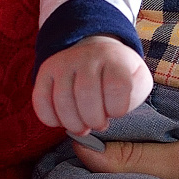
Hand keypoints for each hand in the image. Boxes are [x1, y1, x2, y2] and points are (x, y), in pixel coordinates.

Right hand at [33, 38, 153, 135]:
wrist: (95, 52)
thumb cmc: (118, 75)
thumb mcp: (138, 80)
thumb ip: (136, 94)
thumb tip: (117, 110)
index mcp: (115, 58)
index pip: (117, 86)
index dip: (117, 109)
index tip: (116, 112)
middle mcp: (88, 56)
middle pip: (86, 95)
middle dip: (93, 120)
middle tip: (98, 124)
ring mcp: (64, 62)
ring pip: (62, 100)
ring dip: (73, 123)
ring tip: (82, 127)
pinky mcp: (46, 71)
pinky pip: (40, 100)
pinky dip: (50, 119)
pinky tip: (62, 121)